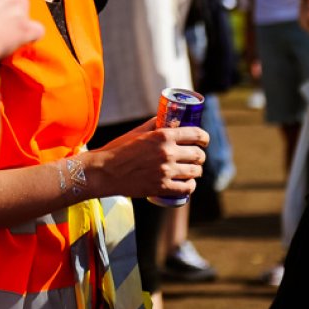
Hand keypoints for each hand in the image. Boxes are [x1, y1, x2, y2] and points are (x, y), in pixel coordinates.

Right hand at [91, 119, 208, 200]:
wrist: (105, 171)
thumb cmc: (118, 149)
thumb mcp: (137, 131)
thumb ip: (155, 125)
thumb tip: (168, 119)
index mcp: (163, 135)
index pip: (195, 134)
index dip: (204, 137)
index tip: (204, 140)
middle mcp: (167, 153)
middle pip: (198, 155)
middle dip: (200, 155)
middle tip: (196, 157)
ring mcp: (166, 172)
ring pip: (195, 172)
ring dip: (196, 171)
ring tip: (192, 171)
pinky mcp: (162, 187)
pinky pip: (186, 188)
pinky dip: (190, 186)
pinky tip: (188, 183)